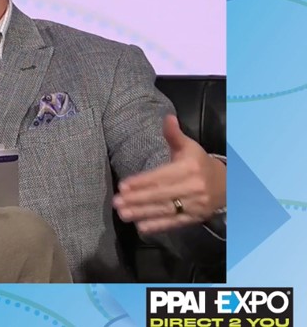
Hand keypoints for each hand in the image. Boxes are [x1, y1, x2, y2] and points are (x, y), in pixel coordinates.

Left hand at [113, 115, 225, 234]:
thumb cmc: (200, 163)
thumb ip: (174, 134)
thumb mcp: (189, 147)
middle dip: (137, 199)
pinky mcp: (194, 218)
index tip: (123, 185)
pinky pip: (175, 223)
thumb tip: (167, 117)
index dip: (142, 181)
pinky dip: (158, 226)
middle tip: (117, 202)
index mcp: (189, 168)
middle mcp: (193, 187)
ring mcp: (195, 205)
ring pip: (165, 210)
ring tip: (123, 214)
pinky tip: (141, 228)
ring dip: (143, 213)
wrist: (228, 185)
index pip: (162, 176)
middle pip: (161, 194)